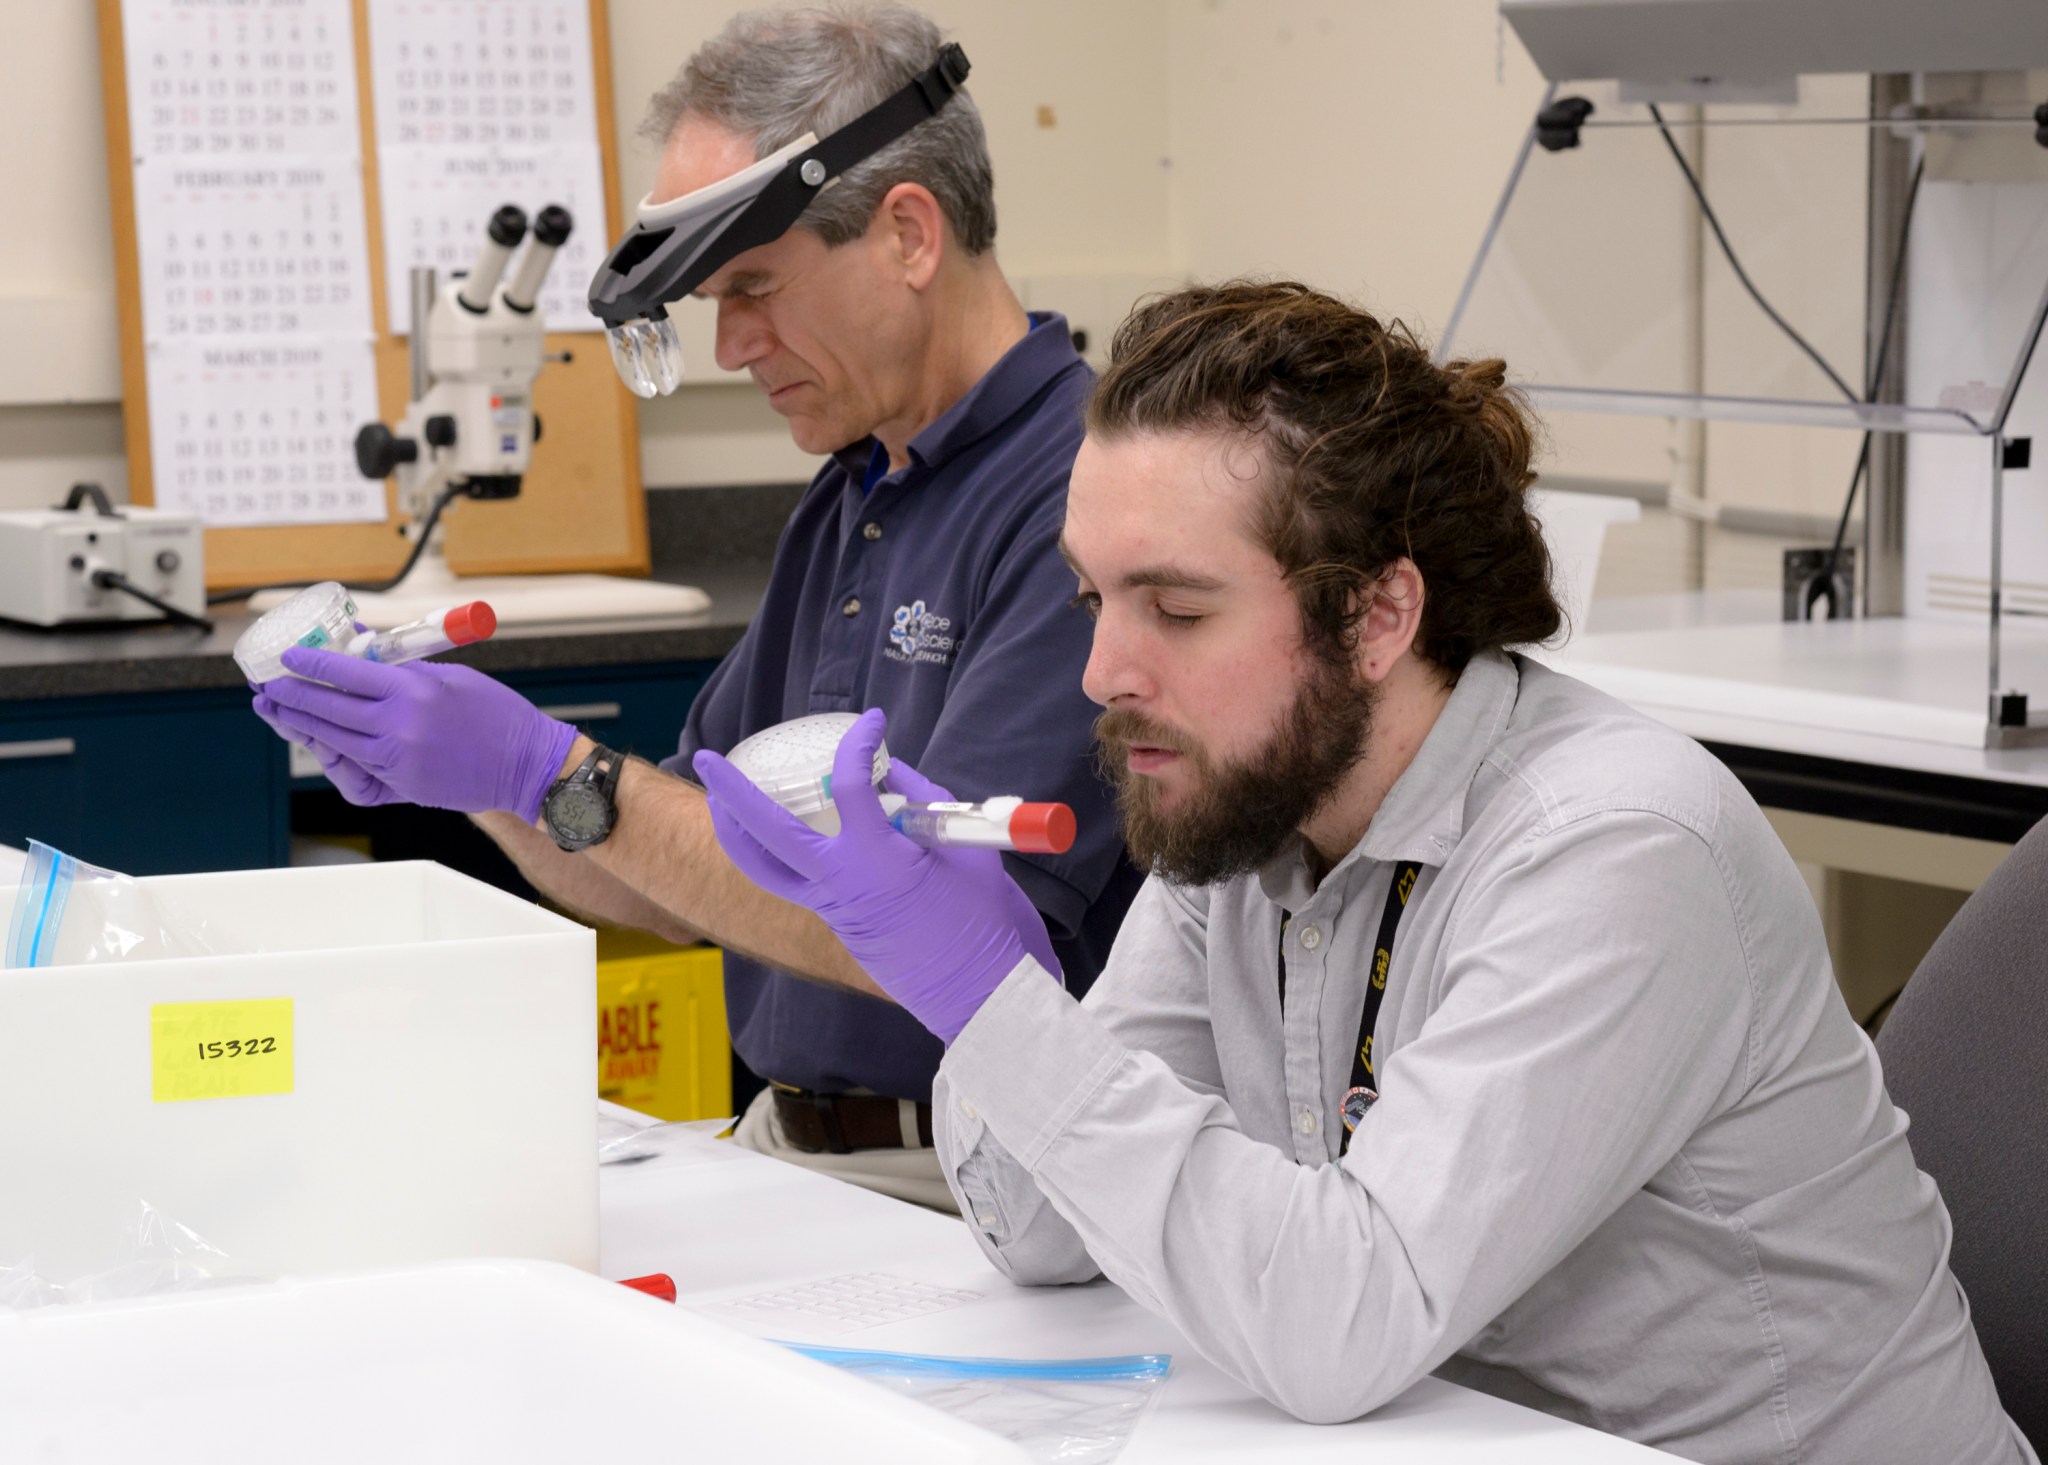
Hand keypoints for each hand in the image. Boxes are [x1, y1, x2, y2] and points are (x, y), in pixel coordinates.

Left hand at [253, 647, 577, 821]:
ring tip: (280, 711)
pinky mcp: (402, 785)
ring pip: (333, 740)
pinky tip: (320, 738)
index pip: (344, 672)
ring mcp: (398, 760)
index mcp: (413, 691)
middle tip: (268, 685)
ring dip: (302, 724)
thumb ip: (404, 670)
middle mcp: (399, 726)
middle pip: (328, 708)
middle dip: (292, 695)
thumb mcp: (452, 677)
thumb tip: (364, 655)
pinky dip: (334, 749)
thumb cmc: (498, 716)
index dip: (310, 663)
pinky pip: (356, 765)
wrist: (528, 766)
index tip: (290, 657)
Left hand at [693, 708, 1058, 1042]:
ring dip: (738, 835)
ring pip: (767, 870)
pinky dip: (783, 857)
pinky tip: (788, 838)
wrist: (983, 996)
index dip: (857, 744)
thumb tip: (893, 777)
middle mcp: (841, 886)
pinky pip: (797, 886)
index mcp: (876, 861)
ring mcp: (835, 911)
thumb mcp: (965, 850)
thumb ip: (925, 805)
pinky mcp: (841, 927)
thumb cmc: (985, 924)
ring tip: (720, 803)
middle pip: (768, 834)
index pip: (848, 786)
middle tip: (709, 760)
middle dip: (733, 794)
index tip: (873, 722)